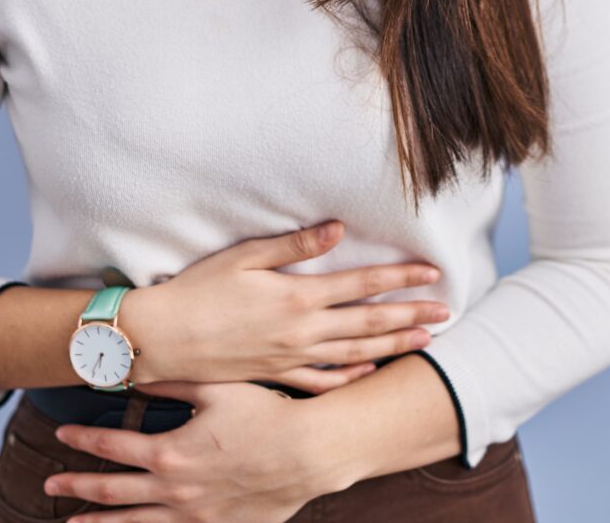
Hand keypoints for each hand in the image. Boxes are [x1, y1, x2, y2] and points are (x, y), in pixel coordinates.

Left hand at [44, 378, 342, 521]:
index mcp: (171, 452)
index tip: (61, 434)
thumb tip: (136, 373)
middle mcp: (174, 490)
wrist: (309, 453)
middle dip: (77, 488)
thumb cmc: (267, 414)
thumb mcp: (217, 388)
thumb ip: (173, 382)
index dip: (83, 439)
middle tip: (50, 486)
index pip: (112, 445)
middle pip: (111, 492)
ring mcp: (194, 516)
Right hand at [131, 220, 448, 393]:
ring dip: (393, 346)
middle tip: (447, 311)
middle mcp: (302, 331)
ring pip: (355, 354)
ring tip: (425, 341)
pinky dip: (350, 377)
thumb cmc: (198, 290)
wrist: (161, 339)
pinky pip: (321, 381)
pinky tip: (369, 372)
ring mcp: (291, 358)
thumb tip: (339, 229)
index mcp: (298, 296)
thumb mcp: (245, 257)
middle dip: (412, 315)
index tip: (433, 273)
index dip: (401, 277)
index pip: (362, 285)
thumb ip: (295, 244)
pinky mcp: (275, 375)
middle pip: (370, 323)